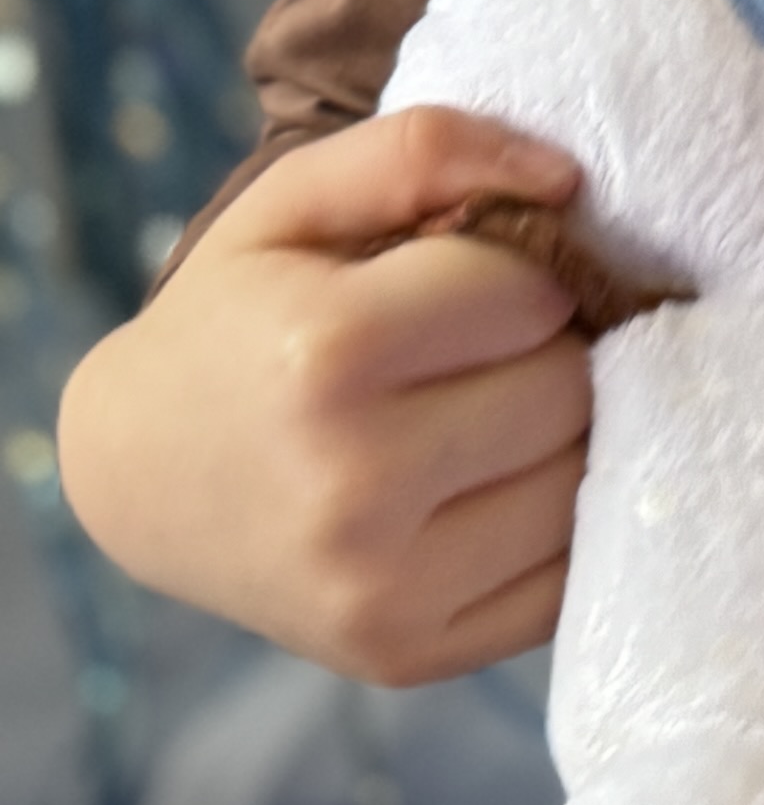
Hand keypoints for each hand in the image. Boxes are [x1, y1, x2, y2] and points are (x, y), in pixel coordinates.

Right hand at [54, 106, 594, 683]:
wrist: (140, 477)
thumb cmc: (237, 320)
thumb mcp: (294, 202)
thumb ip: (425, 149)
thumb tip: (567, 178)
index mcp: (325, 356)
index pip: (530, 295)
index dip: (511, 279)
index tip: (464, 290)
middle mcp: (353, 485)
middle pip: (566, 391)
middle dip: (543, 356)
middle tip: (483, 356)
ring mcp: (381, 588)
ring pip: (582, 483)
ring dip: (560, 440)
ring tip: (486, 418)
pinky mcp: (408, 655)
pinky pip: (566, 578)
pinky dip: (554, 526)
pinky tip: (492, 490)